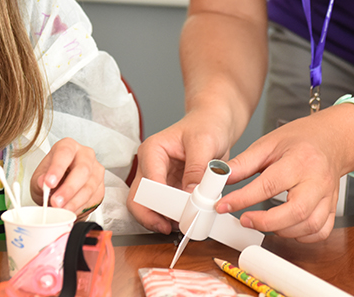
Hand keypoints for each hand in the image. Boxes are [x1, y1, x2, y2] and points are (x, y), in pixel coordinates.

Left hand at [31, 137, 104, 219]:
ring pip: (89, 187)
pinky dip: (80, 208)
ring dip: (74, 201)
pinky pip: (93, 199)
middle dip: (68, 188)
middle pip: (82, 169)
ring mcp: (96, 171)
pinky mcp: (100, 187)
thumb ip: (39, 179)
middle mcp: (85, 155)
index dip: (57, 168)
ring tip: (61, 210)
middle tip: (56, 202)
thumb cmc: (52, 177)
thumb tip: (42, 182)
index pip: (65, 153)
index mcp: (68, 146)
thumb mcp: (40, 177)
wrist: (63, 188)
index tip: (48, 183)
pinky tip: (70, 211)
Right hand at [127, 108, 233, 233]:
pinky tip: (186, 220)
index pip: (149, 182)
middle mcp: (150, 165)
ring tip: (182, 226)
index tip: (181, 211)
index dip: (163, 201)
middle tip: (172, 227)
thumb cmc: (207, 125)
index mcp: (152, 150)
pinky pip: (164, 208)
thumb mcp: (204, 142)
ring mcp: (158, 178)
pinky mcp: (169, 188)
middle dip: (153, 216)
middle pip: (139, 199)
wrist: (215, 124)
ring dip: (162, 219)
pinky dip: (172, 217)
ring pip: (148, 207)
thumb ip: (197, 168)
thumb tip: (191, 195)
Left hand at [216, 111, 349, 242]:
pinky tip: (286, 227)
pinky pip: (320, 232)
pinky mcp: (332, 208)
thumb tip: (222, 177)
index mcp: (300, 160)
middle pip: (296, 211)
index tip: (223, 205)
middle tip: (244, 219)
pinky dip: (301, 236)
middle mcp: (318, 180)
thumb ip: (244, 163)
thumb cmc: (300, 139)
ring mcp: (328, 196)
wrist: (330, 139)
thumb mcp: (268, 143)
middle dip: (266, 222)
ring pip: (310, 226)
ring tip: (263, 222)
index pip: (269, 185)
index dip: (243, 199)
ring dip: (282, 231)